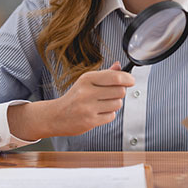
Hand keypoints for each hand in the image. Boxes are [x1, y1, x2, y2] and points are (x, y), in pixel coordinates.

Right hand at [8, 62, 133, 139]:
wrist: (56, 116)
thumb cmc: (73, 97)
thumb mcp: (86, 81)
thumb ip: (105, 74)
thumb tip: (119, 66)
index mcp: (87, 79)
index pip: (115, 77)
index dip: (127, 79)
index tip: (131, 80)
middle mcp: (87, 92)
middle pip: (120, 91)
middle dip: (119, 93)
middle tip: (111, 94)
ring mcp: (89, 107)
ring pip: (117, 104)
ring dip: (114, 104)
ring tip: (102, 104)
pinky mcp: (91, 121)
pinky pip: (111, 116)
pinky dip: (108, 114)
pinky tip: (98, 112)